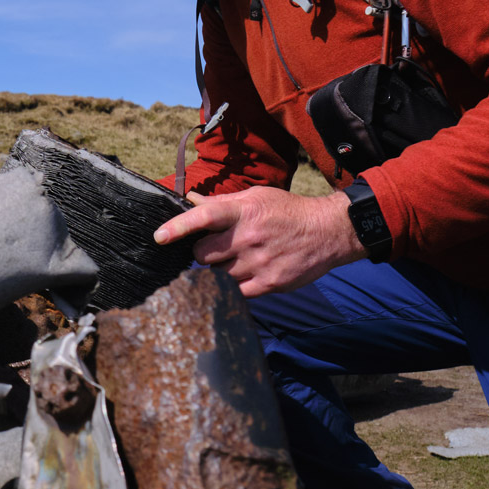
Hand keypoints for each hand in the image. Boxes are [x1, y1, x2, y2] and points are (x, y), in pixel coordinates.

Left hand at [152, 186, 363, 297]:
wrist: (328, 232)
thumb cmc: (287, 211)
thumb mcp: (257, 197)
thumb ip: (222, 202)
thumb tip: (191, 200)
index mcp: (244, 211)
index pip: (204, 217)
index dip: (178, 227)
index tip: (159, 237)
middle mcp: (248, 237)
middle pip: (202, 254)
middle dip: (204, 252)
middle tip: (220, 247)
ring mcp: (259, 263)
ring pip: (217, 275)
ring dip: (222, 269)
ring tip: (241, 258)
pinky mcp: (269, 284)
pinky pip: (236, 292)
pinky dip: (235, 285)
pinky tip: (247, 273)